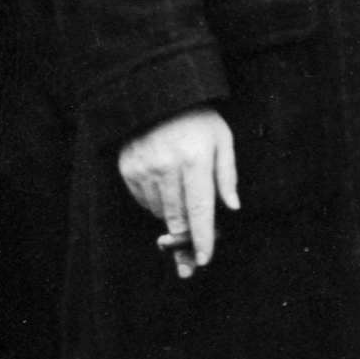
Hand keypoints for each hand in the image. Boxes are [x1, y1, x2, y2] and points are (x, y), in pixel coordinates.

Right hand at [116, 108, 236, 277]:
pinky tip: (167, 192)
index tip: (205, 259)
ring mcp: (143, 170)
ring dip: (173, 222)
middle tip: (192, 262)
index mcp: (194, 161)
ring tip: (184, 218)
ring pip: (161, 213)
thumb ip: (227, 175)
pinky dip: (158, 205)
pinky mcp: (128, 171)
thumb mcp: (222, 139)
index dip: (203, 238)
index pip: (199, 210)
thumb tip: (232, 208)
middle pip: (177, 218)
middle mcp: (166, 168)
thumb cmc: (198, 119)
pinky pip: (145, 202)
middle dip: (186, 242)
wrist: (157, 96)